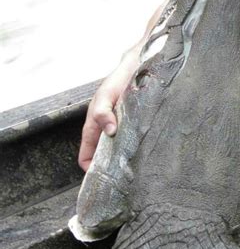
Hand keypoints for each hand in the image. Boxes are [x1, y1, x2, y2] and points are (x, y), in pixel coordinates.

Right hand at [78, 50, 138, 170]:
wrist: (137, 69)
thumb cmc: (117, 82)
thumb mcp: (106, 96)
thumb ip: (103, 113)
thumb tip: (109, 131)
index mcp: (93, 127)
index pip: (85, 156)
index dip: (90, 169)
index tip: (102, 178)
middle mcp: (105, 132)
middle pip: (102, 158)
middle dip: (109, 168)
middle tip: (123, 177)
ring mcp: (119, 131)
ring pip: (117, 152)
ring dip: (123, 160)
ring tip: (134, 169)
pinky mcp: (132, 129)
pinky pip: (130, 145)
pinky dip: (134, 151)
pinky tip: (144, 155)